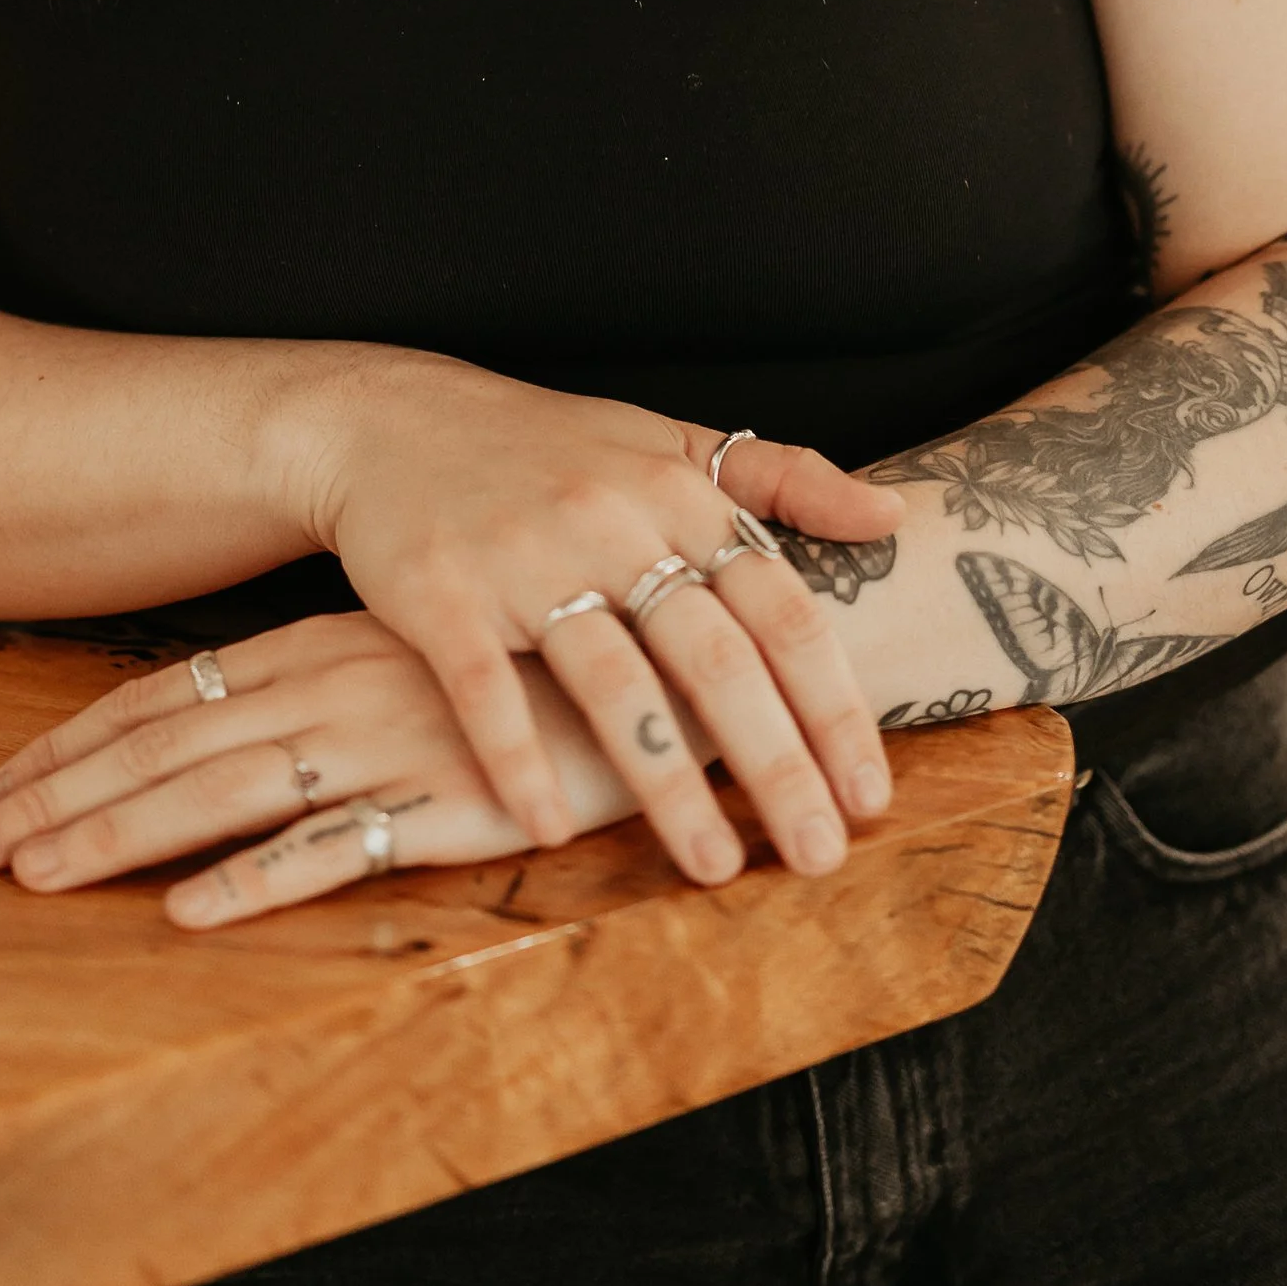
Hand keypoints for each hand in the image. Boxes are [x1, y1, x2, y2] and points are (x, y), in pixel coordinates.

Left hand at [0, 610, 632, 925]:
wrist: (669, 654)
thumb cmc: (537, 662)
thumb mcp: (415, 657)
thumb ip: (333, 685)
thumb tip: (245, 725)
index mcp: (319, 649)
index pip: (162, 699)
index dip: (69, 746)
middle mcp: (331, 689)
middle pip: (162, 746)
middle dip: (54, 796)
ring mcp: (383, 743)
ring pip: (220, 793)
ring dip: (117, 837)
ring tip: (30, 875)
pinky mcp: (444, 802)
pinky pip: (333, 848)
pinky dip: (255, 879)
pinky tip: (189, 912)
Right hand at [295, 359, 896, 881]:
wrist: (392, 418)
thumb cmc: (549, 447)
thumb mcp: (669, 442)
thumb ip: (783, 478)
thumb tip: (894, 517)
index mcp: (679, 491)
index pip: (782, 609)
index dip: (834, 705)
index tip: (871, 794)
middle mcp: (612, 519)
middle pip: (715, 658)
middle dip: (775, 765)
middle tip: (819, 856)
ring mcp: (524, 556)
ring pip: (614, 682)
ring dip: (669, 785)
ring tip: (715, 867)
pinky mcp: (440, 592)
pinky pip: (488, 689)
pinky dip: (520, 761)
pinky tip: (553, 830)